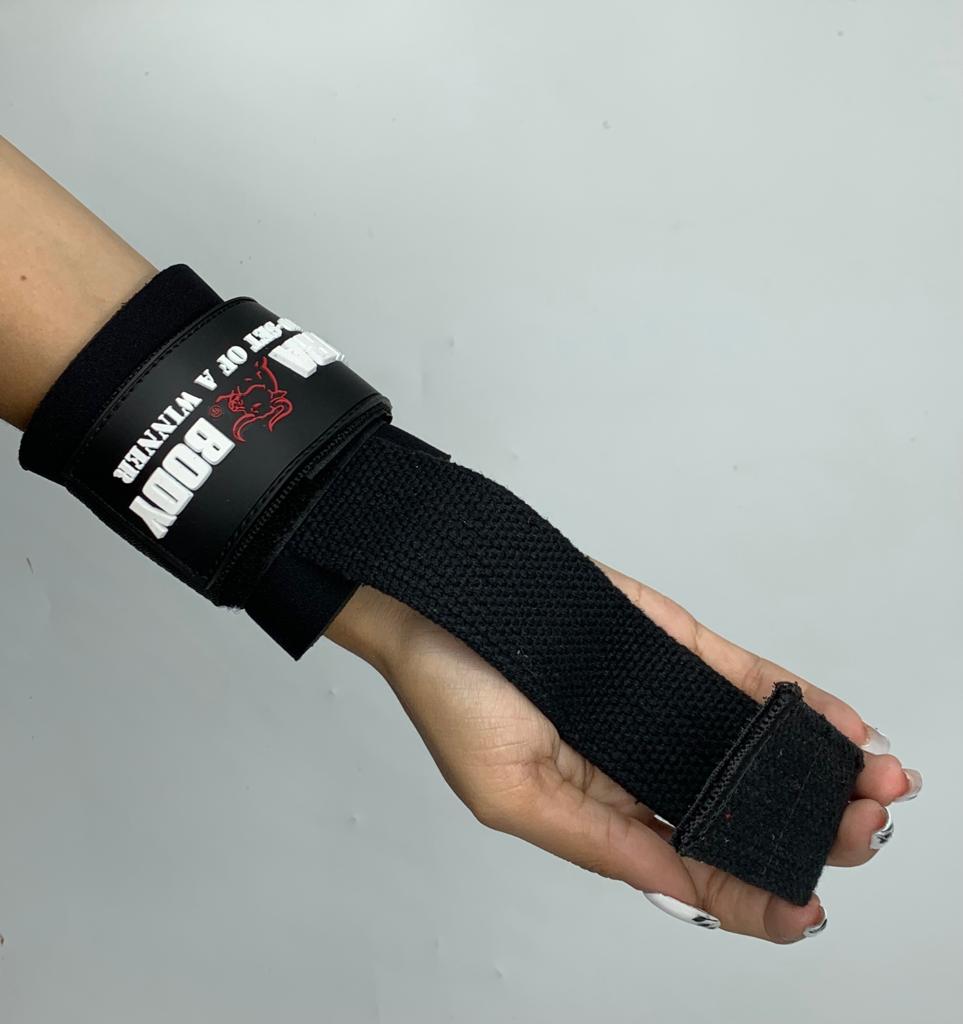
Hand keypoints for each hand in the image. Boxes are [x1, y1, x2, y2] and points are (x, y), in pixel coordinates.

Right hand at [326, 561, 919, 942]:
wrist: (440, 592)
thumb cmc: (451, 689)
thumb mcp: (507, 790)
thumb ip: (597, 838)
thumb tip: (678, 880)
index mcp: (601, 811)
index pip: (691, 867)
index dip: (753, 895)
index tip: (804, 908)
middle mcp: (642, 763)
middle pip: (742, 811)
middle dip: (809, 828)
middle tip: (859, 832)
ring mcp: (664, 703)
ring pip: (758, 747)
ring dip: (821, 770)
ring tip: (879, 785)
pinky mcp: (675, 648)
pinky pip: (749, 681)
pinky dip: (800, 705)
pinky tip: (844, 728)